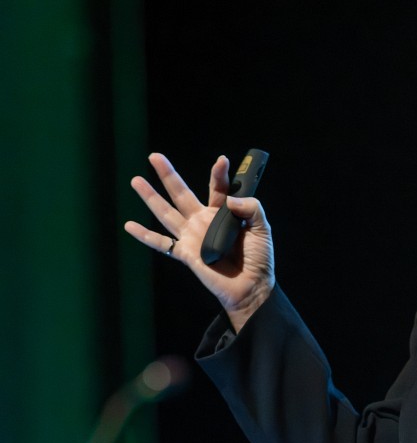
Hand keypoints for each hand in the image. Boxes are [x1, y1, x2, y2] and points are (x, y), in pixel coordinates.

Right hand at [124, 153, 274, 331]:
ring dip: (150, 197)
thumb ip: (251, 208)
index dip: (219, 174)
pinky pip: (161, 243)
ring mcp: (192, 236)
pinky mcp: (185, 253)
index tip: (222, 160)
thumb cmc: (258, 258)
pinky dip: (144, 235)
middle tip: (154, 156)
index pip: (218, 188)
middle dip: (168, 175)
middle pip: (182, 193)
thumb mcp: (262, 228)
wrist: (251, 286)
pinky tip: (129, 226)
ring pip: (166, 212)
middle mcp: (204, 221)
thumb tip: (229, 200)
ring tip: (136, 180)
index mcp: (224, 213)